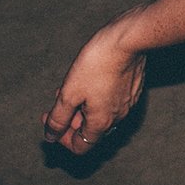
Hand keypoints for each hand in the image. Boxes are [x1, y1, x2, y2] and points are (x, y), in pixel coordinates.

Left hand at [41, 18, 145, 153]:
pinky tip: (90, 78)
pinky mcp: (133, 88)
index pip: (80, 146)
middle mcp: (118, 117)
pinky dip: (97, 97)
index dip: (61, 138)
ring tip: (71, 86)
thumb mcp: (69, 93)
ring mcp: (129, 103)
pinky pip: (112, 101)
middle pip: (90, 130)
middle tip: (59, 99)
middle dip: (71, 119)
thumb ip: (58, 118)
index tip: (51, 118)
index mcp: (101, 122)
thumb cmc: (97, 64)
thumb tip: (50, 136)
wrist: (127, 39)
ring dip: (83, 107)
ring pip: (101, 114)